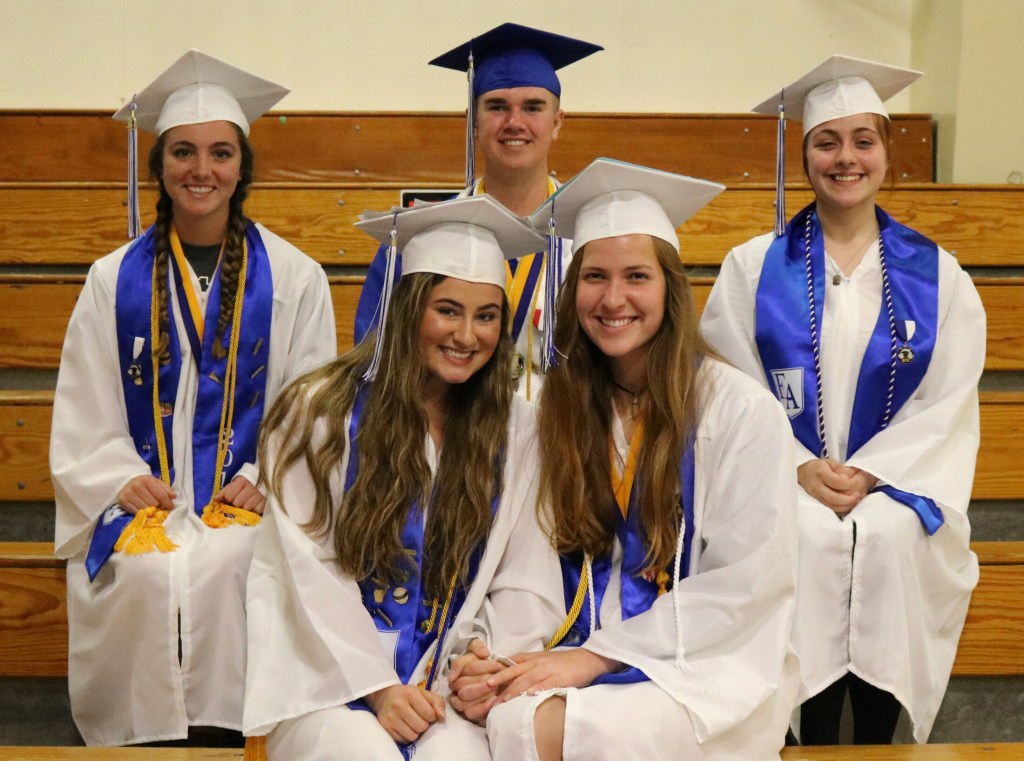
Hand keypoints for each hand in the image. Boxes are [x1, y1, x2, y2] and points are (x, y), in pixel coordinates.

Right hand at [117, 475, 175, 514]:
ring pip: (145, 509)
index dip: (168, 503)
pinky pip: (136, 512)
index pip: (161, 495)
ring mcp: (128, 494)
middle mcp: (136, 486)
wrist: (125, 483)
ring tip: (151, 508)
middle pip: (153, 504)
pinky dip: (141, 513)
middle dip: (158, 506)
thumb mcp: (156, 483)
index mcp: (147, 480)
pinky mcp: (122, 501)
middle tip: (158, 506)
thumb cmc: (144, 484)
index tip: (171, 507)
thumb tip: (174, 496)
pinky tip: (143, 510)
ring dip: (150, 511)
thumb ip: (166, 489)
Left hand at [213, 476, 265, 514]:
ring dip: (245, 508)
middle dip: (237, 504)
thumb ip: (224, 492)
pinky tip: (254, 506)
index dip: (228, 499)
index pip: (229, 495)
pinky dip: (254, 511)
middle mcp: (251, 487)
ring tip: (247, 504)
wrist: (262, 483)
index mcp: (242, 481)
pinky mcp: (266, 502)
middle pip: (237, 503)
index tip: (230, 499)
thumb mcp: (234, 486)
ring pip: (246, 508)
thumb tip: (215, 499)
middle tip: (240, 502)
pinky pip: (256, 511)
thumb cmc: (244, 487)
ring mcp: (259, 494)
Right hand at [365, 684, 444, 743]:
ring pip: (413, 736)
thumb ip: (437, 703)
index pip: (429, 714)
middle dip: (424, 724)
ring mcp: (390, 718)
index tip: (428, 713)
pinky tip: (405, 727)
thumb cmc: (408, 695)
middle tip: (420, 719)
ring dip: (416, 732)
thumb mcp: (423, 693)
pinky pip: (403, 740)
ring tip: (412, 723)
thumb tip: (442, 717)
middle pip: (421, 727)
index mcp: (410, 694)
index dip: (432, 716)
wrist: (385, 696)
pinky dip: (407, 736)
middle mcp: (398, 705)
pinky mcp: (386, 728)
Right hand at [449, 638, 506, 723]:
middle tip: (497, 678)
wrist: (494, 678)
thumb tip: (483, 654)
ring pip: (464, 700)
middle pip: (462, 684)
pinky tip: (494, 701)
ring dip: (481, 693)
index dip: (480, 665)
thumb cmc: (486, 664)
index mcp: (457, 669)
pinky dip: (482, 708)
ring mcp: (459, 700)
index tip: (498, 664)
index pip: (461, 665)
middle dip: (481, 680)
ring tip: (496, 689)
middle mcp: (455, 685)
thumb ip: (478, 646)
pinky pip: (471, 713)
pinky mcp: (467, 713)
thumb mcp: (479, 650)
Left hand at [488, 649, 618, 702]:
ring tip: (503, 699)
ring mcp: (549, 670)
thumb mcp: (543, 660)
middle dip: (501, 680)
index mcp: (533, 657)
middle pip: (516, 671)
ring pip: (528, 679)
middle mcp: (538, 662)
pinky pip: (547, 684)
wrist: (587, 659)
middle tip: (487, 689)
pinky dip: (538, 689)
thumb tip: (508, 672)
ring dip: (515, 690)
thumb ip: (527, 665)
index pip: (512, 662)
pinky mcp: (561, 678)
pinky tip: (529, 695)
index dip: (498, 670)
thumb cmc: (563, 662)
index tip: (484, 679)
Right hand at [797, 459, 876, 515]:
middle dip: (850, 499)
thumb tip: (849, 478)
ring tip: (855, 500)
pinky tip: (848, 504)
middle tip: (858, 494)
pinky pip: (831, 509)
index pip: (838, 482)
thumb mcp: (829, 462)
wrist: (802, 474)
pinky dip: (841, 508)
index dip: (851, 484)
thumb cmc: (818, 467)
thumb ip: (841, 469)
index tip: (857, 482)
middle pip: (835, 498)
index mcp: (821, 473)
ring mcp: (816, 496)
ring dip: (847, 505)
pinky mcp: (817, 502)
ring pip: (833, 506)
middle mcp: (817, 486)